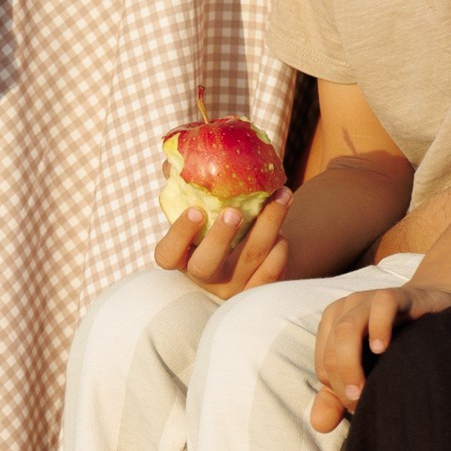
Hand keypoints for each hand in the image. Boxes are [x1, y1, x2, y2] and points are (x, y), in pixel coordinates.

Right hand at [155, 192, 293, 295]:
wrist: (247, 263)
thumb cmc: (215, 228)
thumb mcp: (199, 215)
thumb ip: (186, 189)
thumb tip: (175, 159)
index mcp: (182, 259)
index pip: (168, 254)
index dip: (180, 233)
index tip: (195, 210)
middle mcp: (204, 280)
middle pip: (206, 265)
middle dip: (220, 237)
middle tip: (234, 211)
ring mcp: (232, 289)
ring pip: (250, 259)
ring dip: (269, 224)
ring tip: (282, 194)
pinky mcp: (258, 291)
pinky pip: (272, 272)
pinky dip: (280, 247)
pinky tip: (282, 228)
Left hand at [310, 282, 450, 430]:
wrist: (432, 307)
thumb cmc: (395, 342)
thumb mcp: (365, 370)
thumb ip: (338, 397)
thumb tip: (318, 425)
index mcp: (332, 325)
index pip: (324, 365)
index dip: (337, 391)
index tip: (359, 406)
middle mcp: (346, 309)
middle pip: (331, 350)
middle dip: (343, 382)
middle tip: (361, 405)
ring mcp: (369, 299)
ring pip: (347, 328)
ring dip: (350, 364)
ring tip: (363, 389)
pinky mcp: (397, 295)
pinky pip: (381, 305)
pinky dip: (378, 327)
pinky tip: (382, 348)